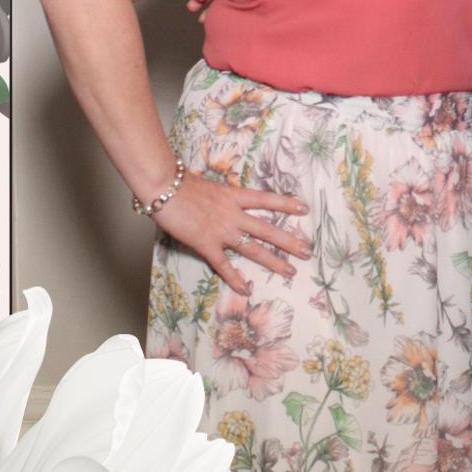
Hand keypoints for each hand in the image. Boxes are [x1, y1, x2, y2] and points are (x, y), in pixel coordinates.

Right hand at [149, 170, 309, 294]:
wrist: (164, 187)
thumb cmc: (181, 183)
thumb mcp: (210, 186)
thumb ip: (222, 196)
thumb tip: (227, 201)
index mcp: (234, 195)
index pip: (266, 199)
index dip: (286, 203)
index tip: (304, 209)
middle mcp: (233, 214)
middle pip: (267, 229)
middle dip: (289, 241)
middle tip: (307, 250)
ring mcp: (221, 230)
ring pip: (253, 248)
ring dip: (273, 261)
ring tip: (290, 271)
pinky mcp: (206, 244)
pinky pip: (223, 265)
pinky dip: (234, 278)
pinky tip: (246, 289)